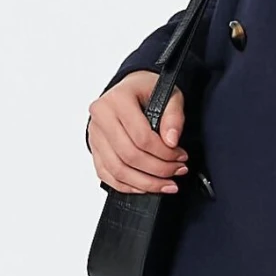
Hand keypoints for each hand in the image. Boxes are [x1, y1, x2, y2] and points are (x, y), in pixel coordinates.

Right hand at [87, 71, 188, 193]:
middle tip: (177, 171)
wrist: (130, 89)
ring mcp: (95, 134)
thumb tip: (171, 142)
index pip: (141, 137)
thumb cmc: (147, 90)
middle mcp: (101, 116)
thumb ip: (173, 117)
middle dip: (158, 170)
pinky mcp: (95, 148)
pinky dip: (128, 186)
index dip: (164, 153)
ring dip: (145, 183)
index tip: (181, 157)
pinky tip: (146, 187)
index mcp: (117, 100)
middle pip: (129, 156)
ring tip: (167, 184)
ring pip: (117, 170)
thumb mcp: (169, 95)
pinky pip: (107, 175)